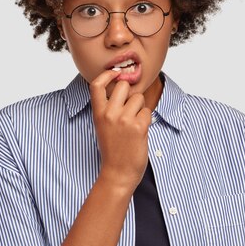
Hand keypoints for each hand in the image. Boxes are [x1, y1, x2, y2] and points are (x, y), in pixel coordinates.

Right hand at [89, 70, 150, 191]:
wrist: (118, 172)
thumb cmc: (112, 149)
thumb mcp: (103, 126)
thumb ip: (109, 108)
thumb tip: (123, 88)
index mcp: (98, 113)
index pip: (97, 85)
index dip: (107, 75)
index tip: (116, 73)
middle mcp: (110, 114)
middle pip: (123, 86)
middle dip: (130, 93)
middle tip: (130, 107)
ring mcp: (124, 120)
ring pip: (139, 98)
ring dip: (140, 108)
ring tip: (134, 124)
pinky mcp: (139, 127)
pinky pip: (147, 112)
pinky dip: (146, 121)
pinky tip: (139, 132)